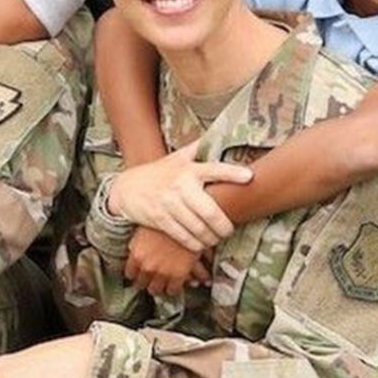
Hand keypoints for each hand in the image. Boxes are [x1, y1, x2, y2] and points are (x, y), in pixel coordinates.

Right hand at [108, 143, 249, 250]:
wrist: (127, 188)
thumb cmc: (159, 173)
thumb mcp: (177, 158)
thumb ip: (198, 149)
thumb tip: (221, 132)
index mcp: (188, 169)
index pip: (214, 170)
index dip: (233, 173)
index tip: (250, 177)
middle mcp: (180, 186)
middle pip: (210, 212)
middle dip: (224, 226)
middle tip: (229, 230)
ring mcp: (169, 204)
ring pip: (198, 228)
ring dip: (211, 238)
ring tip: (216, 238)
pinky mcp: (160, 219)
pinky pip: (183, 237)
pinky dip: (196, 244)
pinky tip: (201, 244)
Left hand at [125, 225, 209, 296]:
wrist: (185, 220)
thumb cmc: (165, 220)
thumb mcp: (145, 229)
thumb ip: (136, 243)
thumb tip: (132, 250)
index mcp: (137, 255)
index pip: (130, 274)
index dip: (133, 274)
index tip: (136, 274)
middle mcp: (148, 266)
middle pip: (141, 284)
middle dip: (144, 282)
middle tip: (147, 280)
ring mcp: (163, 272)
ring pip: (156, 290)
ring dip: (157, 287)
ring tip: (160, 285)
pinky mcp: (179, 275)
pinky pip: (173, 290)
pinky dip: (173, 289)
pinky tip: (173, 286)